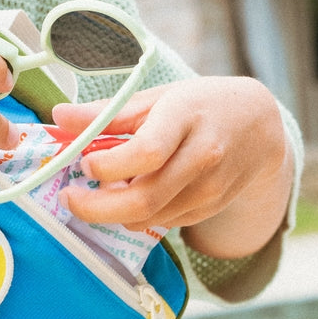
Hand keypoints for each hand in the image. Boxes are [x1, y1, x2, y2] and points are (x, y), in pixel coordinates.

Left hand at [52, 76, 292, 259]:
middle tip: (70, 198)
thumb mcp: (156, 97)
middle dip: (98, 208)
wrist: (258, 125)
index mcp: (186, 117)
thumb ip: (108, 112)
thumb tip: (58, 116)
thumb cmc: (199, 105)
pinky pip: (163, 221)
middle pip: (146, 199)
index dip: (110, 165)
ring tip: (100, 190)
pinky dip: (138, 214)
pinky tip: (132, 193)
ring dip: (115, 211)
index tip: (84, 164)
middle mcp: (203, 155)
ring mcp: (211, 187)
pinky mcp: (211, 208)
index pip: (147, 151)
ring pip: (150, 217)